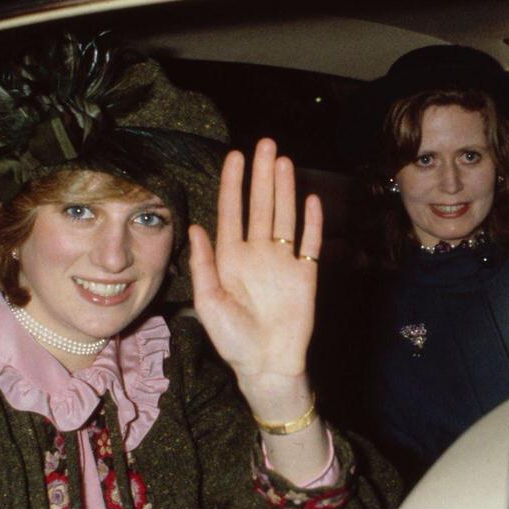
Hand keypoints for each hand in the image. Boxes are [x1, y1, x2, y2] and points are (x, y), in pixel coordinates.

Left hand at [188, 139, 322, 399]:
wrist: (266, 364)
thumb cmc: (232, 339)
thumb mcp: (208, 302)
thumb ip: (204, 264)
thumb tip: (196, 227)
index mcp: (231, 257)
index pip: (231, 211)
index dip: (233, 184)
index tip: (234, 156)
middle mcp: (257, 253)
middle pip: (261, 206)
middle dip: (261, 175)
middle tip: (265, 144)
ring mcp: (283, 262)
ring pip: (285, 216)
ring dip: (284, 189)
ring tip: (283, 161)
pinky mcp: (305, 275)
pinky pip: (310, 243)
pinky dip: (312, 222)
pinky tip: (310, 199)